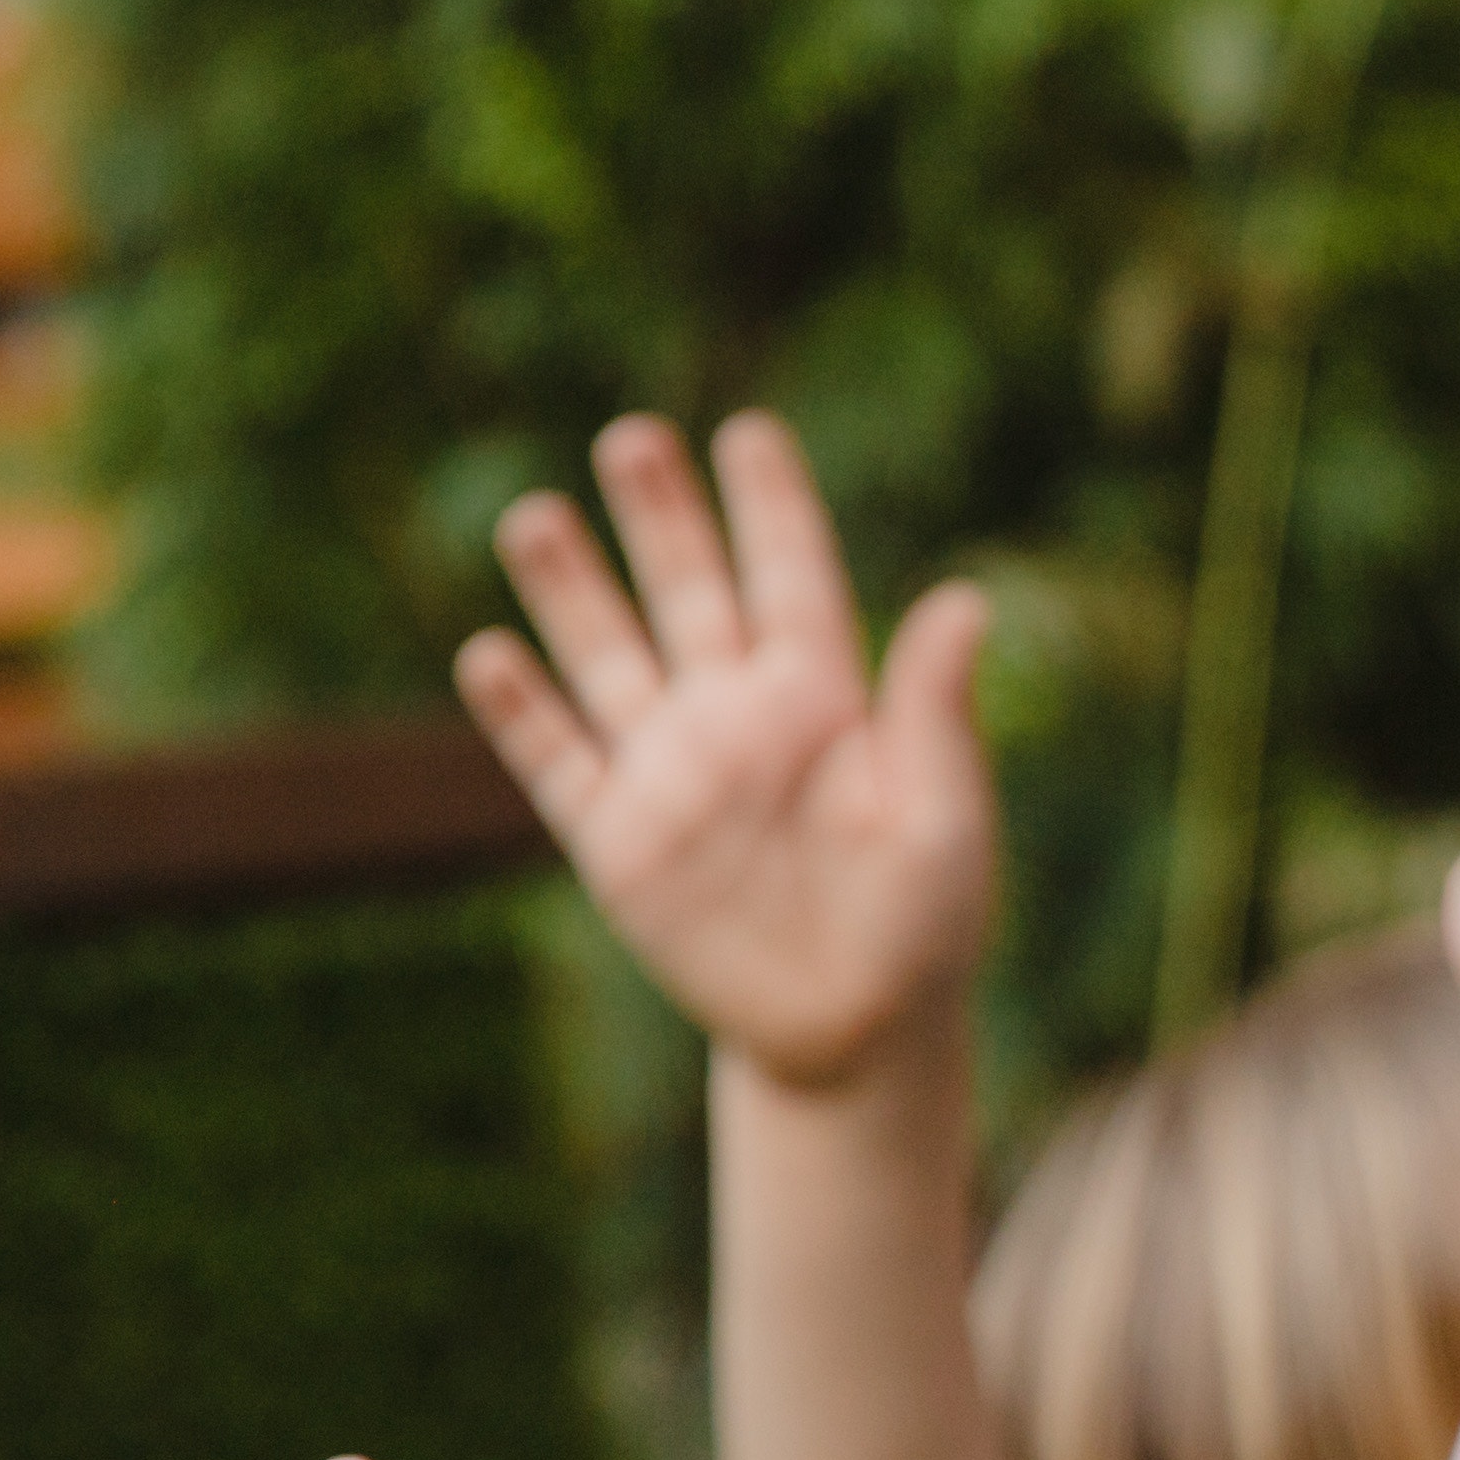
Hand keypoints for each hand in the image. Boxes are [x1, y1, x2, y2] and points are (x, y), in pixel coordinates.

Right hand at [460, 417, 992, 1095]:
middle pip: (689, 595)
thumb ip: (938, 709)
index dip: (770, 507)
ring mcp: (672, 774)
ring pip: (608, 658)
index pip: (792, 579)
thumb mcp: (944, 813)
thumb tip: (969, 598)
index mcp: (826, 699)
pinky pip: (560, 762)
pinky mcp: (620, 842)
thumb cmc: (924, 920)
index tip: (747, 432)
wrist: (855, 1028)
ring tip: (534, 516)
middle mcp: (739, 719)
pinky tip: (489, 652)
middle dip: (659, 519)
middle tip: (632, 436)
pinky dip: (523, 712)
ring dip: (572, 592)